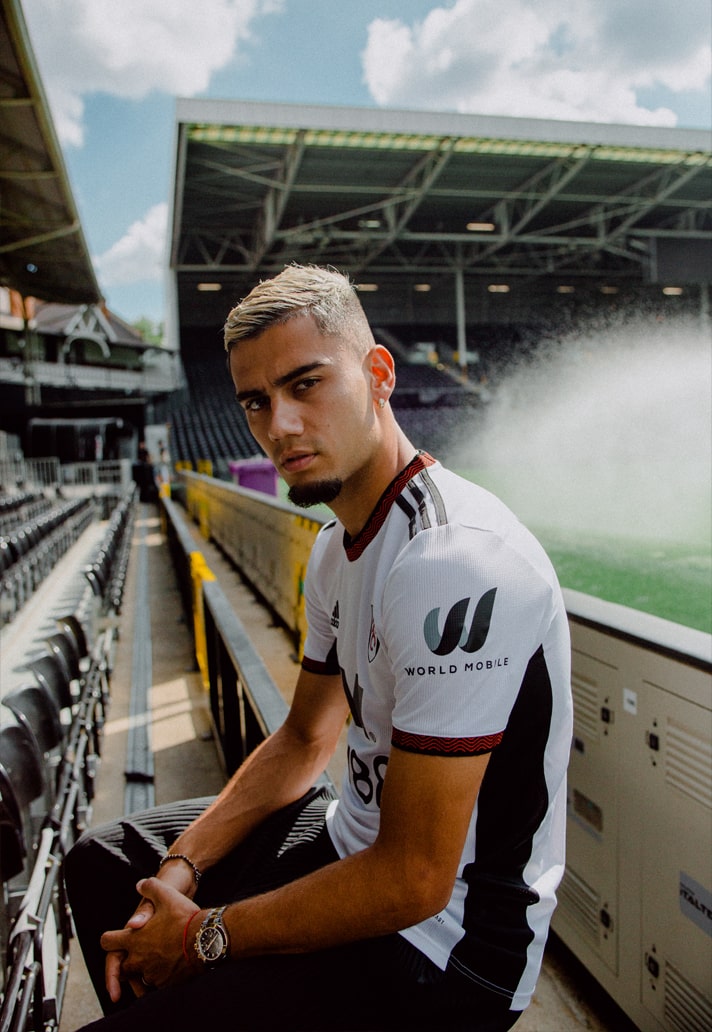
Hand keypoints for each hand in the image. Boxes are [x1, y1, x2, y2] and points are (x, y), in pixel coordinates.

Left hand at [101, 878, 200, 1001]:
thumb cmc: (184, 918)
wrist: (206, 940)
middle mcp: (138, 960)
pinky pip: (155, 984)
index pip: (107, 942)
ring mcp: (151, 974)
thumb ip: (150, 887)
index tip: (115, 938)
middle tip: (140, 951)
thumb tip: (140, 885)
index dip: (110, 939)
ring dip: (143, 970)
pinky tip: (169, 966)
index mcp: (134, 939)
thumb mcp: (167, 895)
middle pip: (121, 966)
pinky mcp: (165, 984)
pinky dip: (159, 977)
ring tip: (157, 958)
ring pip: (139, 977)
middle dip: (127, 960)